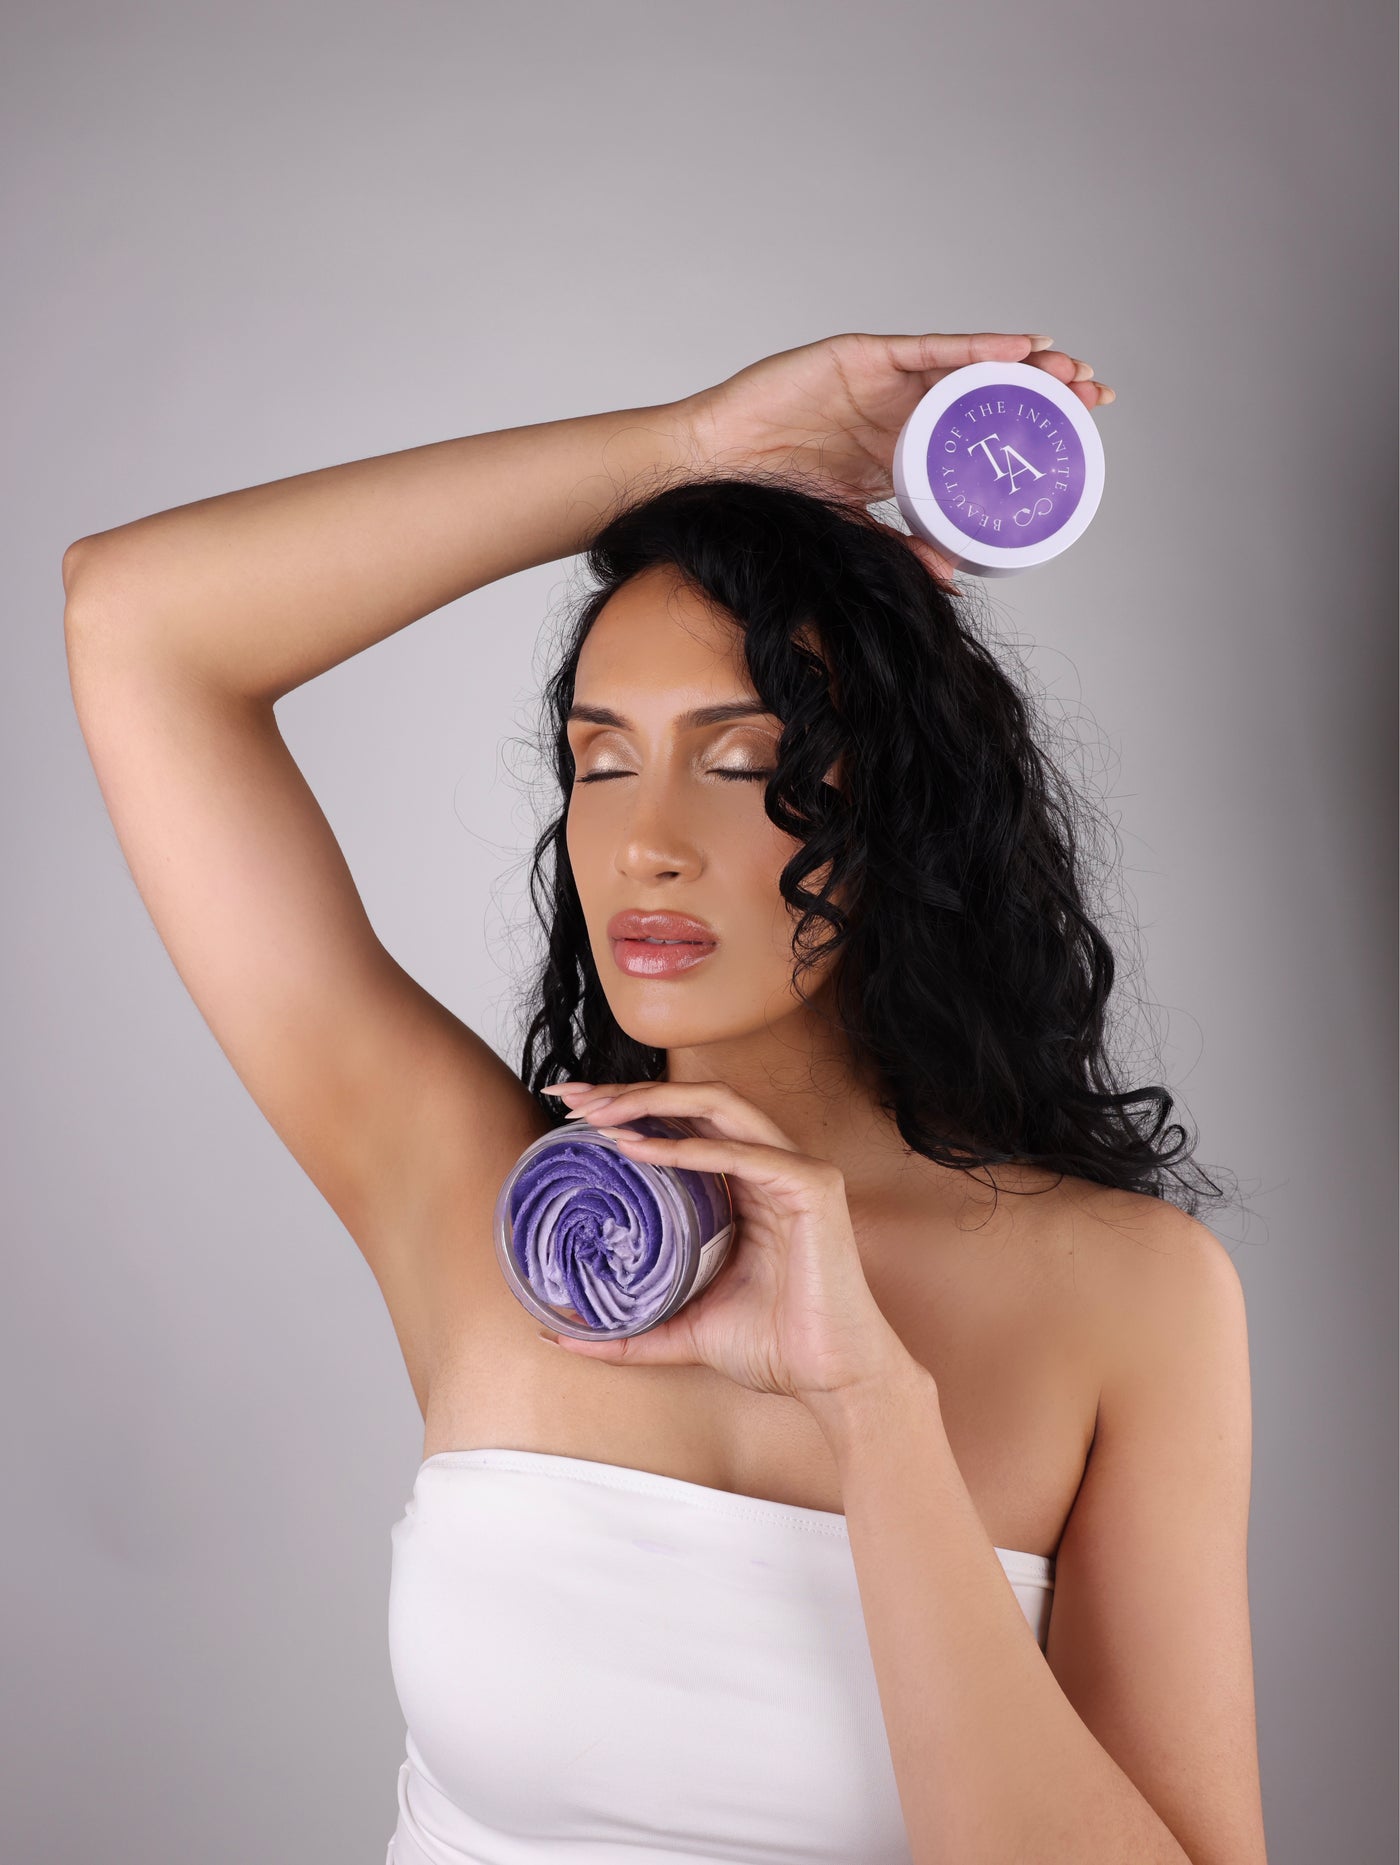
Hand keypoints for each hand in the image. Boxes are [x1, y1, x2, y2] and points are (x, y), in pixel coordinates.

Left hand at [537, 1078, 920, 1410]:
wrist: (830, 1382)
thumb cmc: (774, 1348)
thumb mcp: (681, 1328)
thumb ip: (627, 1328)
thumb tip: (559, 1334)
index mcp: (745, 1184)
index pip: (683, 1124)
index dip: (628, 1108)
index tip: (570, 1110)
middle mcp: (771, 1164)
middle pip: (695, 1103)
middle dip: (630, 1091)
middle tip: (572, 1097)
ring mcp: (796, 1170)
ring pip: (719, 1106)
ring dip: (653, 1102)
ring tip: (598, 1113)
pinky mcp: (813, 1187)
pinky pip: (743, 1154)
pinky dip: (687, 1148)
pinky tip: (638, 1149)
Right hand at [676, 329, 1114, 591]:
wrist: (715, 469)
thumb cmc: (771, 496)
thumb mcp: (853, 528)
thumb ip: (901, 547)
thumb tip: (956, 579)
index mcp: (902, 447)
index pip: (978, 432)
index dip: (1027, 430)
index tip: (1079, 437)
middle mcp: (900, 407)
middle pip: (986, 392)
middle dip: (1043, 391)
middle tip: (1094, 397)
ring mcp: (883, 379)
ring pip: (969, 366)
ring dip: (1024, 365)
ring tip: (1071, 372)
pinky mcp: (863, 357)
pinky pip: (931, 349)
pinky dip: (979, 348)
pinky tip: (1022, 347)